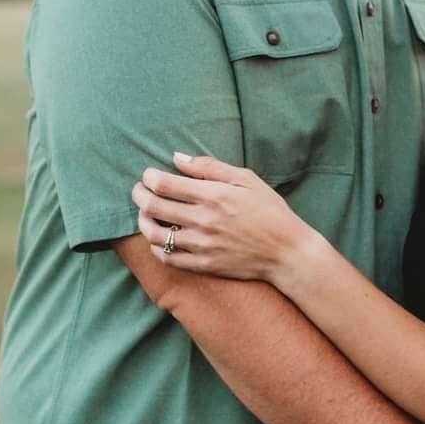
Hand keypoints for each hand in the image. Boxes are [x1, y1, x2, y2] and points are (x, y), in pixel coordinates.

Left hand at [132, 153, 310, 283]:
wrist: (286, 251)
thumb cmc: (269, 210)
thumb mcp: (247, 179)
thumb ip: (210, 167)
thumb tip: (178, 158)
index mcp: (214, 195)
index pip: (165, 184)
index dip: (149, 177)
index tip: (148, 174)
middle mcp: (203, 220)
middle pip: (154, 206)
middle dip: (139, 195)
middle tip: (138, 190)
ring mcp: (201, 245)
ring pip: (155, 234)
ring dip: (143, 221)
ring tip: (144, 213)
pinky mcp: (203, 265)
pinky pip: (168, 258)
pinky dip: (156, 247)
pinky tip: (157, 238)